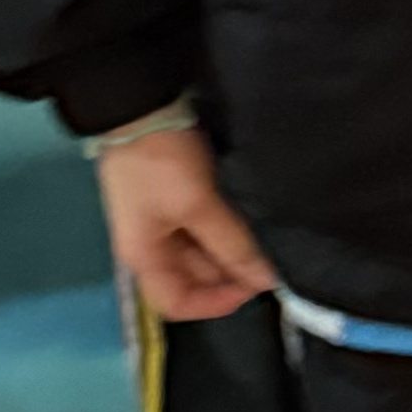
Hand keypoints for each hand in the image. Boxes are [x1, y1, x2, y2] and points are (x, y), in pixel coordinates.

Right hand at [99, 121, 279, 325]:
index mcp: (144, 257)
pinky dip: (225, 229)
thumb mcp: (198, 204)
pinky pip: (202, 228)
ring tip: (265, 238)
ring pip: (202, 252)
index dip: (216, 304)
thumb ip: (232, 244)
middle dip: (231, 272)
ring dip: (231, 249)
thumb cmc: (161, 162)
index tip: (255, 287)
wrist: (141, 106)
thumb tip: (266, 280)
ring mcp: (162, 223)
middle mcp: (151, 247)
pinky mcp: (174, 201)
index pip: (178, 304)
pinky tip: (249, 219)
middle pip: (194, 278)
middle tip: (270, 257)